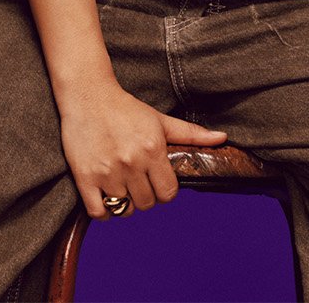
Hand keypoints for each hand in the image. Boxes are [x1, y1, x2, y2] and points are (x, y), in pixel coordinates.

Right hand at [57, 82, 229, 219]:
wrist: (88, 95)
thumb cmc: (126, 108)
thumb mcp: (160, 120)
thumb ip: (191, 134)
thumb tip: (223, 139)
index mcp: (153, 149)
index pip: (168, 193)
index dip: (165, 190)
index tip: (157, 181)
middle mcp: (132, 162)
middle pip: (147, 203)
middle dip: (145, 196)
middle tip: (138, 181)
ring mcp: (107, 172)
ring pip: (124, 209)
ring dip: (125, 202)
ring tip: (122, 185)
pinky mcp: (85, 177)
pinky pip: (99, 212)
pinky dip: (105, 211)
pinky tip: (106, 197)